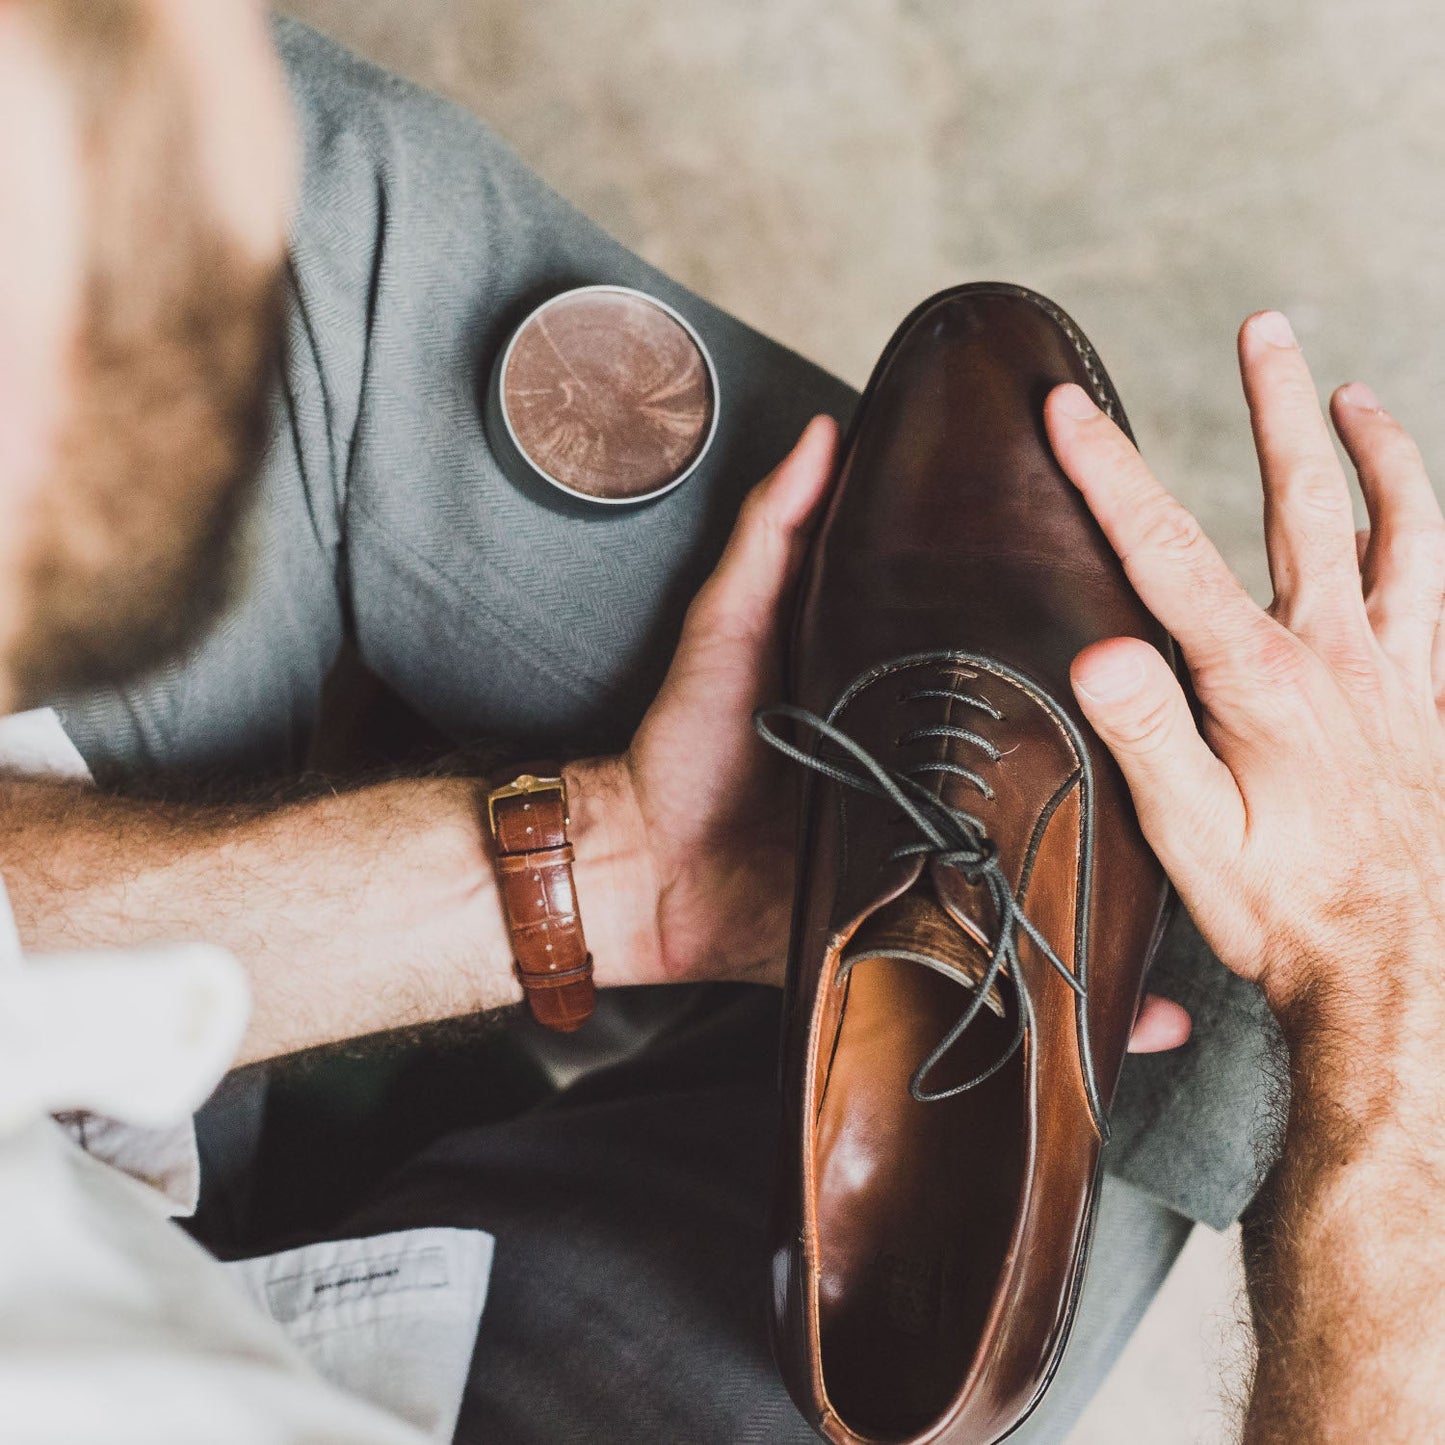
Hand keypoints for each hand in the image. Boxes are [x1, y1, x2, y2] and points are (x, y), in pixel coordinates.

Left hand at [611, 416, 1191, 1051]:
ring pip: (1056, 895)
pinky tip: (1147, 1023)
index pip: (1026, 695)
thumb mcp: (733, 627)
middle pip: (1061, 800)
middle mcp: (946, 802)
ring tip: (1214, 905)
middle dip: (1140, 807)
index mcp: (919, 723)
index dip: (1091, 684)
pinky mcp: (925, 954)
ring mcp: (944, 882)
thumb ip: (776, 537)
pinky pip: (1010, 984)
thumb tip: (826, 434)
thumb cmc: (687, 744)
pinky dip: (1075, 1012)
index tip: (1165, 659)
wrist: (643, 878)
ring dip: (1130, 911)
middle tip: (1221, 795)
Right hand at [1046, 311, 1444, 1064]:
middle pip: (1304, 501)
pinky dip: (1428, 543)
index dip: (1112, 473)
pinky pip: (1444, 598)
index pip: (1167, 550)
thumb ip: (1149, 738)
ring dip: (1378, 455)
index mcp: (1260, 679)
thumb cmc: (1284, 909)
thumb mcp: (1190, 838)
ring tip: (1356, 396)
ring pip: (1400, 531)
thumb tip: (1101, 649)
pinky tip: (1412, 527)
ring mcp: (1398, 673)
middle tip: (1266, 328)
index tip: (1067, 410)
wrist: (1398, 969)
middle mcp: (1338, 654)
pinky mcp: (1433, 702)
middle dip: (1275, 406)